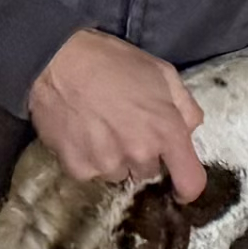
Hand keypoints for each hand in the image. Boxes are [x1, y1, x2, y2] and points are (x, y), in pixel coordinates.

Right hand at [25, 28, 205, 200]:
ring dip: (115, 158)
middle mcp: (140, 155)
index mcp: (166, 132)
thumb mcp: (162, 72)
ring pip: (119, 174)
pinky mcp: (78, 168)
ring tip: (100, 128)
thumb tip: (188, 130)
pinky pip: (91, 173)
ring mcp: (107, 165)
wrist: (57, 60)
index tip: (179, 186)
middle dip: (142, 156)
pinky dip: (88, 158)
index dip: (187, 188)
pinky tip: (81, 133)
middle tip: (126, 128)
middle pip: (149, 174)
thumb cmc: (113, 62)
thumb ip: (185, 106)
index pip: (190, 182)